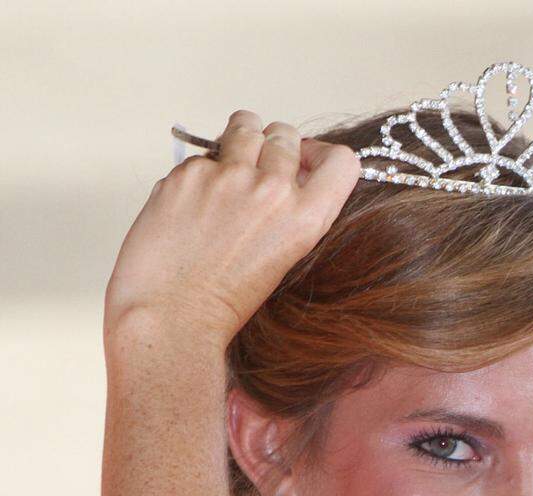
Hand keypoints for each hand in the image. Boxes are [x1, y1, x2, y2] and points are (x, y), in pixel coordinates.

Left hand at [104, 110, 360, 350]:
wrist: (174, 316)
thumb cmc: (227, 300)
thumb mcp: (283, 257)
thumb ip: (292, 211)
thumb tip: (285, 168)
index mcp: (306, 219)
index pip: (342, 161)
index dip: (322, 155)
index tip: (306, 163)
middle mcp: (273, 191)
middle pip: (286, 134)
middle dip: (274, 146)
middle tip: (258, 172)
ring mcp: (229, 177)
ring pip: (245, 125)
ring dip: (240, 140)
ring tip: (228, 173)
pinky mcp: (189, 173)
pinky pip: (203, 155)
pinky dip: (201, 173)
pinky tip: (194, 207)